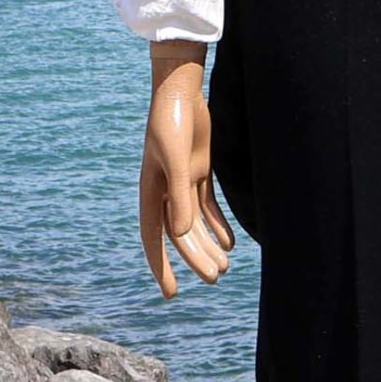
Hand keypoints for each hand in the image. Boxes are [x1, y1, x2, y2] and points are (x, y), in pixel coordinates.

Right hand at [139, 43, 234, 296]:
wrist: (182, 90)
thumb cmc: (173, 121)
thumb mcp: (176, 159)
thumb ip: (178, 196)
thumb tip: (180, 233)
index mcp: (151, 190)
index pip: (154, 237)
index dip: (161, 265)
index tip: (171, 292)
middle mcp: (164, 190)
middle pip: (180, 234)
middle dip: (194, 259)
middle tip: (214, 280)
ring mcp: (182, 180)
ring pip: (195, 223)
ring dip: (208, 245)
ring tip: (224, 269)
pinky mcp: (198, 170)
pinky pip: (207, 206)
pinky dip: (217, 225)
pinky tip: (229, 243)